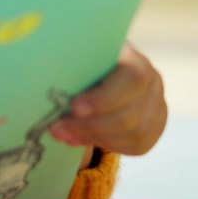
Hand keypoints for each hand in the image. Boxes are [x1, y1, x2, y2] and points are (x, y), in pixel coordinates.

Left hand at [50, 42, 165, 155]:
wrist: (103, 70)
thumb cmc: (83, 59)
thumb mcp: (79, 53)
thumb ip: (71, 63)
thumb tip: (40, 73)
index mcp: (134, 58)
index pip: (131, 79)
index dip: (104, 98)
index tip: (74, 107)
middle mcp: (152, 81)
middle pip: (129, 114)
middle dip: (90, 125)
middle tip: (56, 128)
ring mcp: (157, 105)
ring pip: (132, 133)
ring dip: (93, 137)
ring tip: (62, 134)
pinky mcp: (154, 128)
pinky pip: (135, 145)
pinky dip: (105, 144)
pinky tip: (79, 139)